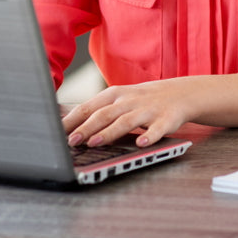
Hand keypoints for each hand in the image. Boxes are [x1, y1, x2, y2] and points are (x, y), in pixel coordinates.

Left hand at [62, 79, 196, 149]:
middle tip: (72, 141)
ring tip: (95, 143)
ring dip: (109, 132)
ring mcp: (148, 110)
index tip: (57, 132)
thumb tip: (69, 127)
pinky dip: (149, 136)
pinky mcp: (166, 120)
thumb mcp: (120, 100)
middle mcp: (129, 101)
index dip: (72, 120)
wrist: (180, 93)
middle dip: (86, 128)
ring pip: (126, 121)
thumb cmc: (142, 100)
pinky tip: (141, 144)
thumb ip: (98, 111)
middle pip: (104, 114)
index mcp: (114, 95)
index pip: (88, 107)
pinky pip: (157, 129)